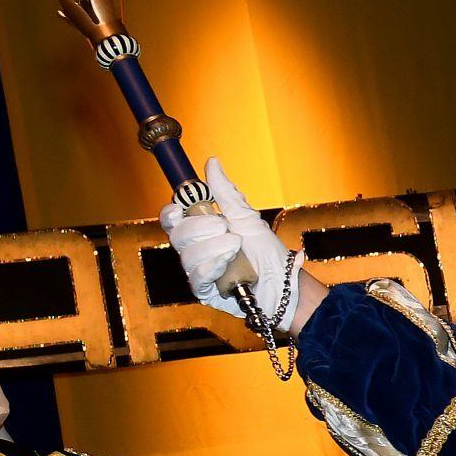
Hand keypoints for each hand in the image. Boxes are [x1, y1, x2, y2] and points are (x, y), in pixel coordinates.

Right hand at [158, 157, 301, 323]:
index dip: (170, 213)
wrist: (284, 282)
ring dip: (215, 248)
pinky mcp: (206, 292)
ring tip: (237, 246)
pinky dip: (212, 267)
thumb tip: (212, 163)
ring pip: (188, 256)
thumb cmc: (267, 252)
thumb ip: (225, 193)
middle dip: (202, 227)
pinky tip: (227, 263)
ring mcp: (200, 272)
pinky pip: (197, 278)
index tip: (179, 208)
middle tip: (226, 227)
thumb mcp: (246, 216)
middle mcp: (197, 251)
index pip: (172, 221)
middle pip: (178, 236)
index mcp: (202, 231)